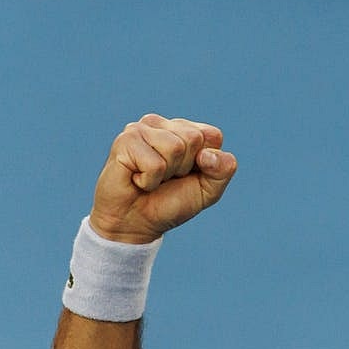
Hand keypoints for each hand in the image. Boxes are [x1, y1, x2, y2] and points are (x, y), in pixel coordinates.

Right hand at [89, 114, 237, 242]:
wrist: (136, 224)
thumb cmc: (171, 202)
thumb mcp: (209, 190)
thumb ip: (223, 170)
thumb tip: (207, 155)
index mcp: (185, 130)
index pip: (212, 135)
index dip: (207, 163)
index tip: (188, 174)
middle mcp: (163, 125)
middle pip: (194, 139)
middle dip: (185, 167)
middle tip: (167, 178)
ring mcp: (141, 129)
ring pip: (175, 148)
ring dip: (166, 173)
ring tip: (151, 178)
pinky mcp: (125, 141)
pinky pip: (155, 164)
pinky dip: (150, 181)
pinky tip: (137, 180)